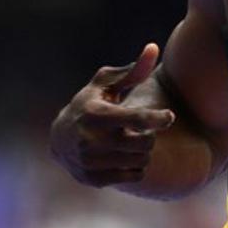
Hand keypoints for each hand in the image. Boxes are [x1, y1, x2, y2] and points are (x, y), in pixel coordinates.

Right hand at [49, 43, 175, 187]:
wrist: (59, 139)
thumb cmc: (89, 105)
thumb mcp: (105, 84)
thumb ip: (132, 70)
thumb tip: (153, 48)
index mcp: (95, 114)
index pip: (137, 120)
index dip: (159, 119)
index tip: (169, 116)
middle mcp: (90, 140)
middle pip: (145, 143)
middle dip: (149, 135)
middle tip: (140, 129)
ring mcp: (91, 162)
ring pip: (141, 160)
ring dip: (143, 150)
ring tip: (130, 140)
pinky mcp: (93, 179)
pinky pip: (134, 176)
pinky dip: (136, 165)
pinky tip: (125, 155)